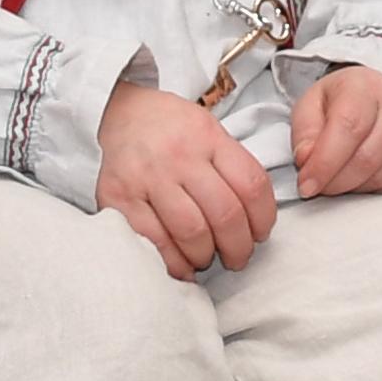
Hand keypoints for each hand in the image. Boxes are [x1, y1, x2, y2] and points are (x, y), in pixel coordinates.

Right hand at [97, 82, 277, 276]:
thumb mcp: (209, 131)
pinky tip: (182, 267)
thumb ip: (232, 167)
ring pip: (191, 232)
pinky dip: (173, 262)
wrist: (119, 113)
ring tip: (207, 260)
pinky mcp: (117, 198)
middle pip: (224, 214)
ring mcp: (147, 178)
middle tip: (238, 258)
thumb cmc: (173, 129)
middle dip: (238, 247)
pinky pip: (153, 241)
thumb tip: (255, 220)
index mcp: (209, 138)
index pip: (251, 184)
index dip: (264, 219)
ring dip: (205, 256)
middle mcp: (179, 156)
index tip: (261, 235)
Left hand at [291, 63, 381, 199]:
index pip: (349, 128)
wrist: (375, 95)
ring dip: (358, 188)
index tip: (307, 185)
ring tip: (343, 179)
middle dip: (337, 182)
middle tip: (321, 186)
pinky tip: (369, 180)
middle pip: (368, 158)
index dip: (325, 163)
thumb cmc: (341, 103)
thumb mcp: (311, 106)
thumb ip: (304, 133)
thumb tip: (306, 161)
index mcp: (365, 86)